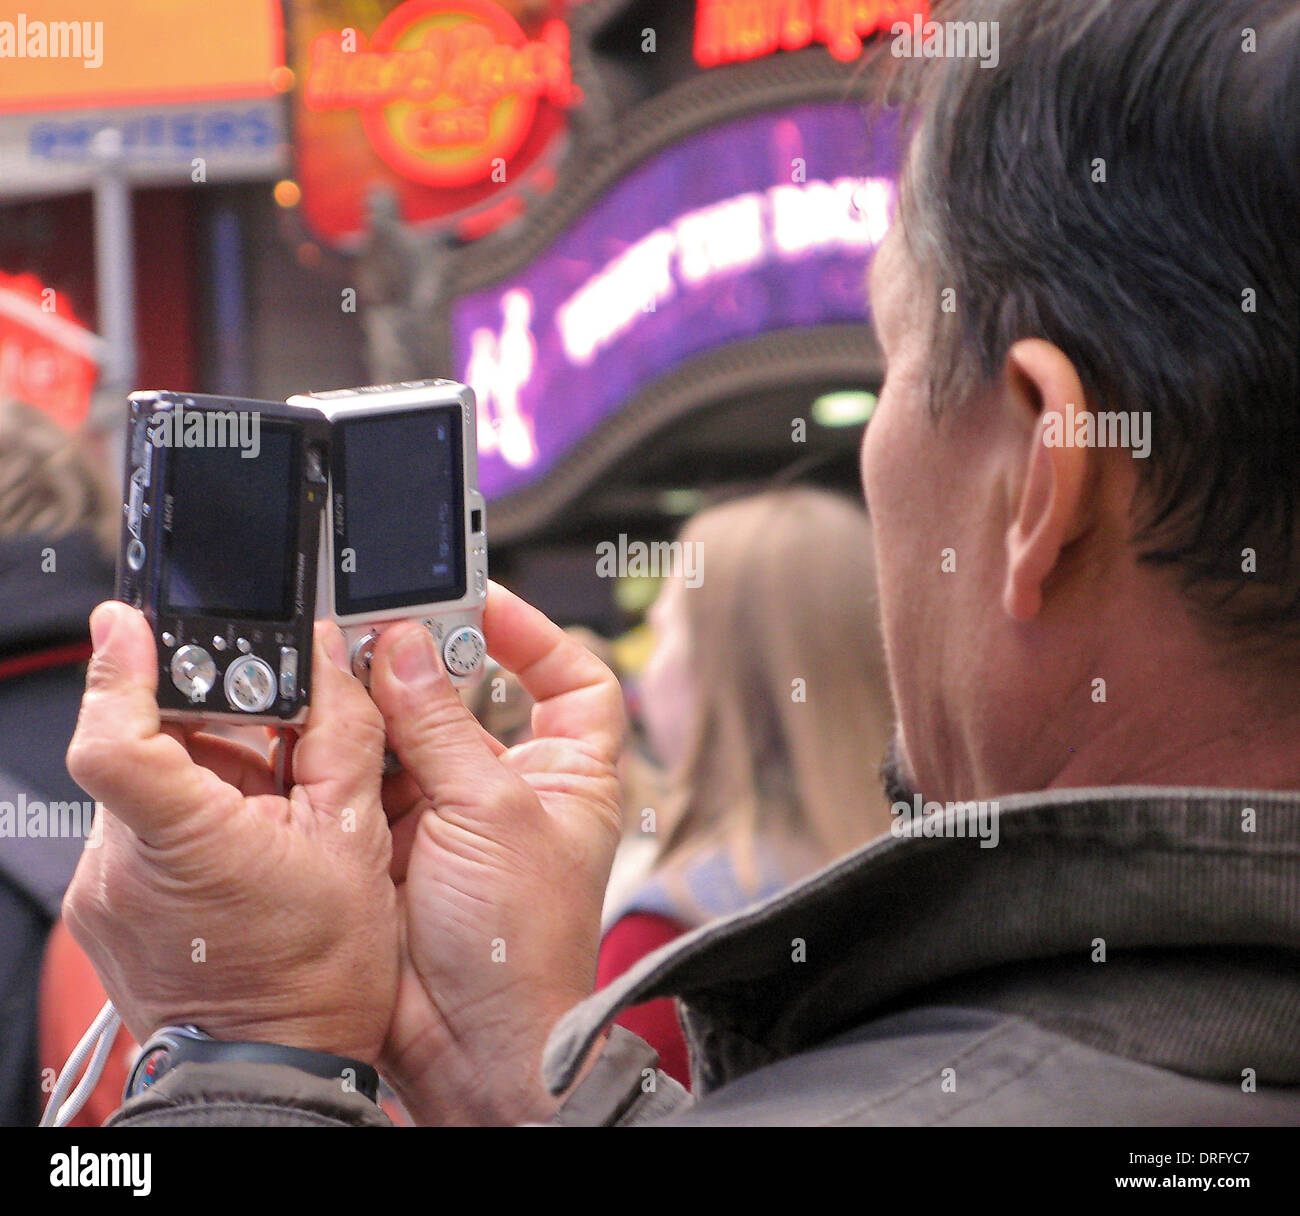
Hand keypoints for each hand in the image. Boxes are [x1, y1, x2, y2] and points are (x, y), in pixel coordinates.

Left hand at [63, 602, 398, 1064]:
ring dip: (206, 775)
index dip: (118, 669)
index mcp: (183, 842)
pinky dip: (189, 817)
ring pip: (144, 788)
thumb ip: (341, 735)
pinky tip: (247, 846)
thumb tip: (330, 661)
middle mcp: (119, 867)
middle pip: (143, 746)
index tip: (129, 623)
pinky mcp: (102, 911)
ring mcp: (103, 892)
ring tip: (273, 812)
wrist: (274, 1071)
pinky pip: (138, 831)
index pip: (112, 738)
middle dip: (210, 728)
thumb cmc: (316, 979)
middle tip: (275, 747)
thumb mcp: (354, 842)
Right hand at [370, 584, 624, 1124]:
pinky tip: (319, 715)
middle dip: (429, 661)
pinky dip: (343, 744)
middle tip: (383, 625)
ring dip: (378, 699)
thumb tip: (405, 648)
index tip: (484, 599)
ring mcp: (447, 810)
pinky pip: (364, 771)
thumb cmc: (521, 943)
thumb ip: (443, 726)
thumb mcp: (494, 812)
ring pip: (409, 729)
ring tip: (344, 661)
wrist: (468, 1045)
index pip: (572, 680)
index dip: (536, 634)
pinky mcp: (392, 835)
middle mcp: (508, 786)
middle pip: (472, 695)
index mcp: (568, 774)